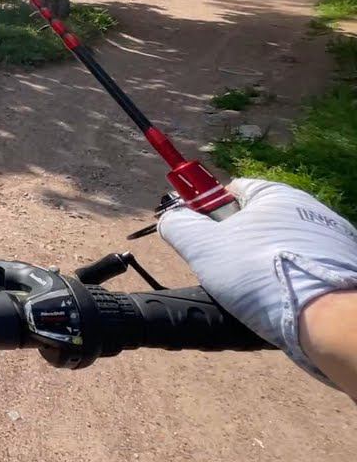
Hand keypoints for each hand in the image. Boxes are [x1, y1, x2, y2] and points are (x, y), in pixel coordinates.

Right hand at [160, 179, 356, 384]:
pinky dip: (289, 281)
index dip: (209, 212)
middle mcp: (309, 209)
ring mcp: (332, 239)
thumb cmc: (259, 273)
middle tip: (225, 270)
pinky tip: (281, 300)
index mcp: (276, 194)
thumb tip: (171, 219)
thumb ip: (178, 226)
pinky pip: (304, 268)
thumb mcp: (202, 246)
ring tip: (255, 292)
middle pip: (256, 221)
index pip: (231, 190)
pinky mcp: (344, 267)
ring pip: (279, 247)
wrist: (326, 318)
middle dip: (236, 244)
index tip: (202, 238)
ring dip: (263, 264)